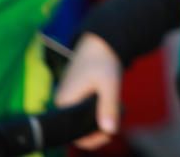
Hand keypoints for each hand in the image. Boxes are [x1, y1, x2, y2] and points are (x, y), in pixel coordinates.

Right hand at [54, 33, 121, 149]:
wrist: (101, 41)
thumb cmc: (103, 60)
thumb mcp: (109, 84)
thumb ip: (109, 107)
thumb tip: (110, 131)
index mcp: (64, 103)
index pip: (73, 134)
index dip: (92, 139)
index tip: (110, 133)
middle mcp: (61, 104)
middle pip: (77, 130)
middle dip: (98, 130)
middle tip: (117, 119)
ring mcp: (67, 99)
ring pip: (82, 121)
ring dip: (99, 120)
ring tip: (117, 110)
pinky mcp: (74, 95)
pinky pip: (83, 111)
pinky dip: (97, 112)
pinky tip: (112, 105)